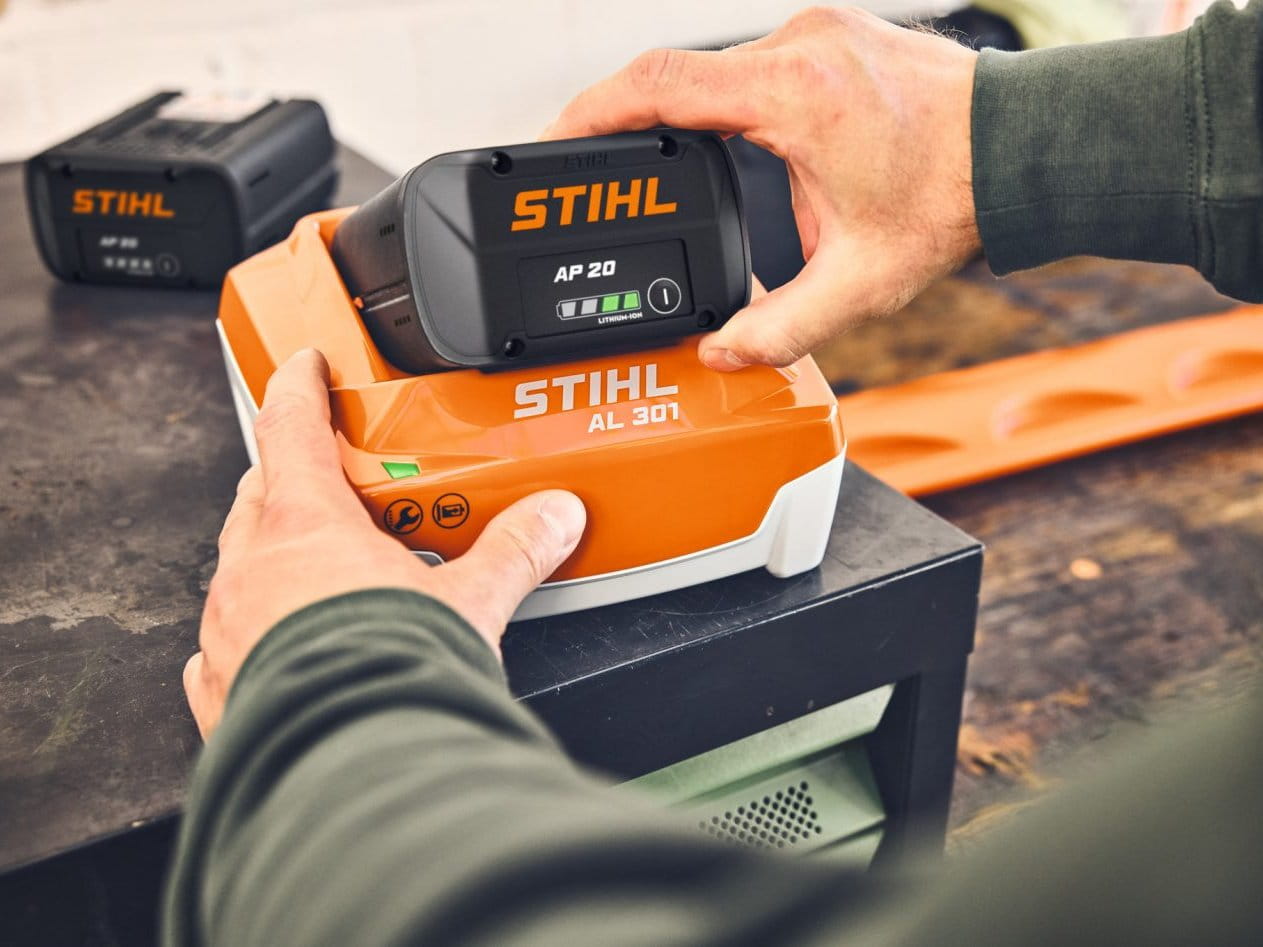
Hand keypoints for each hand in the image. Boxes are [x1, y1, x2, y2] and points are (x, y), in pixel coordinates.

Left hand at [184, 349, 585, 738]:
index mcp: (305, 525)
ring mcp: (227, 627)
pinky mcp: (221, 685)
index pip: (292, 426)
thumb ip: (515, 550)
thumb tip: (555, 517)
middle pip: (260, 494)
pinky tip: (286, 646)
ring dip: (274, 559)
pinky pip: (224, 641)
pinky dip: (253, 632)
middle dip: (291, 480)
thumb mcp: (471, 601)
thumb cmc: (393, 673)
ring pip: (240, 566)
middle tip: (335, 487)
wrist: (352, 768)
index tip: (305, 365)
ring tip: (324, 576)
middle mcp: (250, 567)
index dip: (300, 386)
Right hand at [544, 6, 979, 369]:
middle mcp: (800, 46)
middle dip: (632, 126)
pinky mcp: (831, 35)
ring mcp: (817, 32)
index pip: (660, 84)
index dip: (593, 111)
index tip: (554, 140)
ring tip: (669, 174)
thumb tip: (720, 349)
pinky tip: (735, 152)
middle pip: (678, 75)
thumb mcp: (860, 284)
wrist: (1020, 149)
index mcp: (794, 94)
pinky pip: (753, 65)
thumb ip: (781, 327)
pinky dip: (728, 106)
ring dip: (688, 120)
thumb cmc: (951, 200)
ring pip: (716, 69)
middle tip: (600, 175)